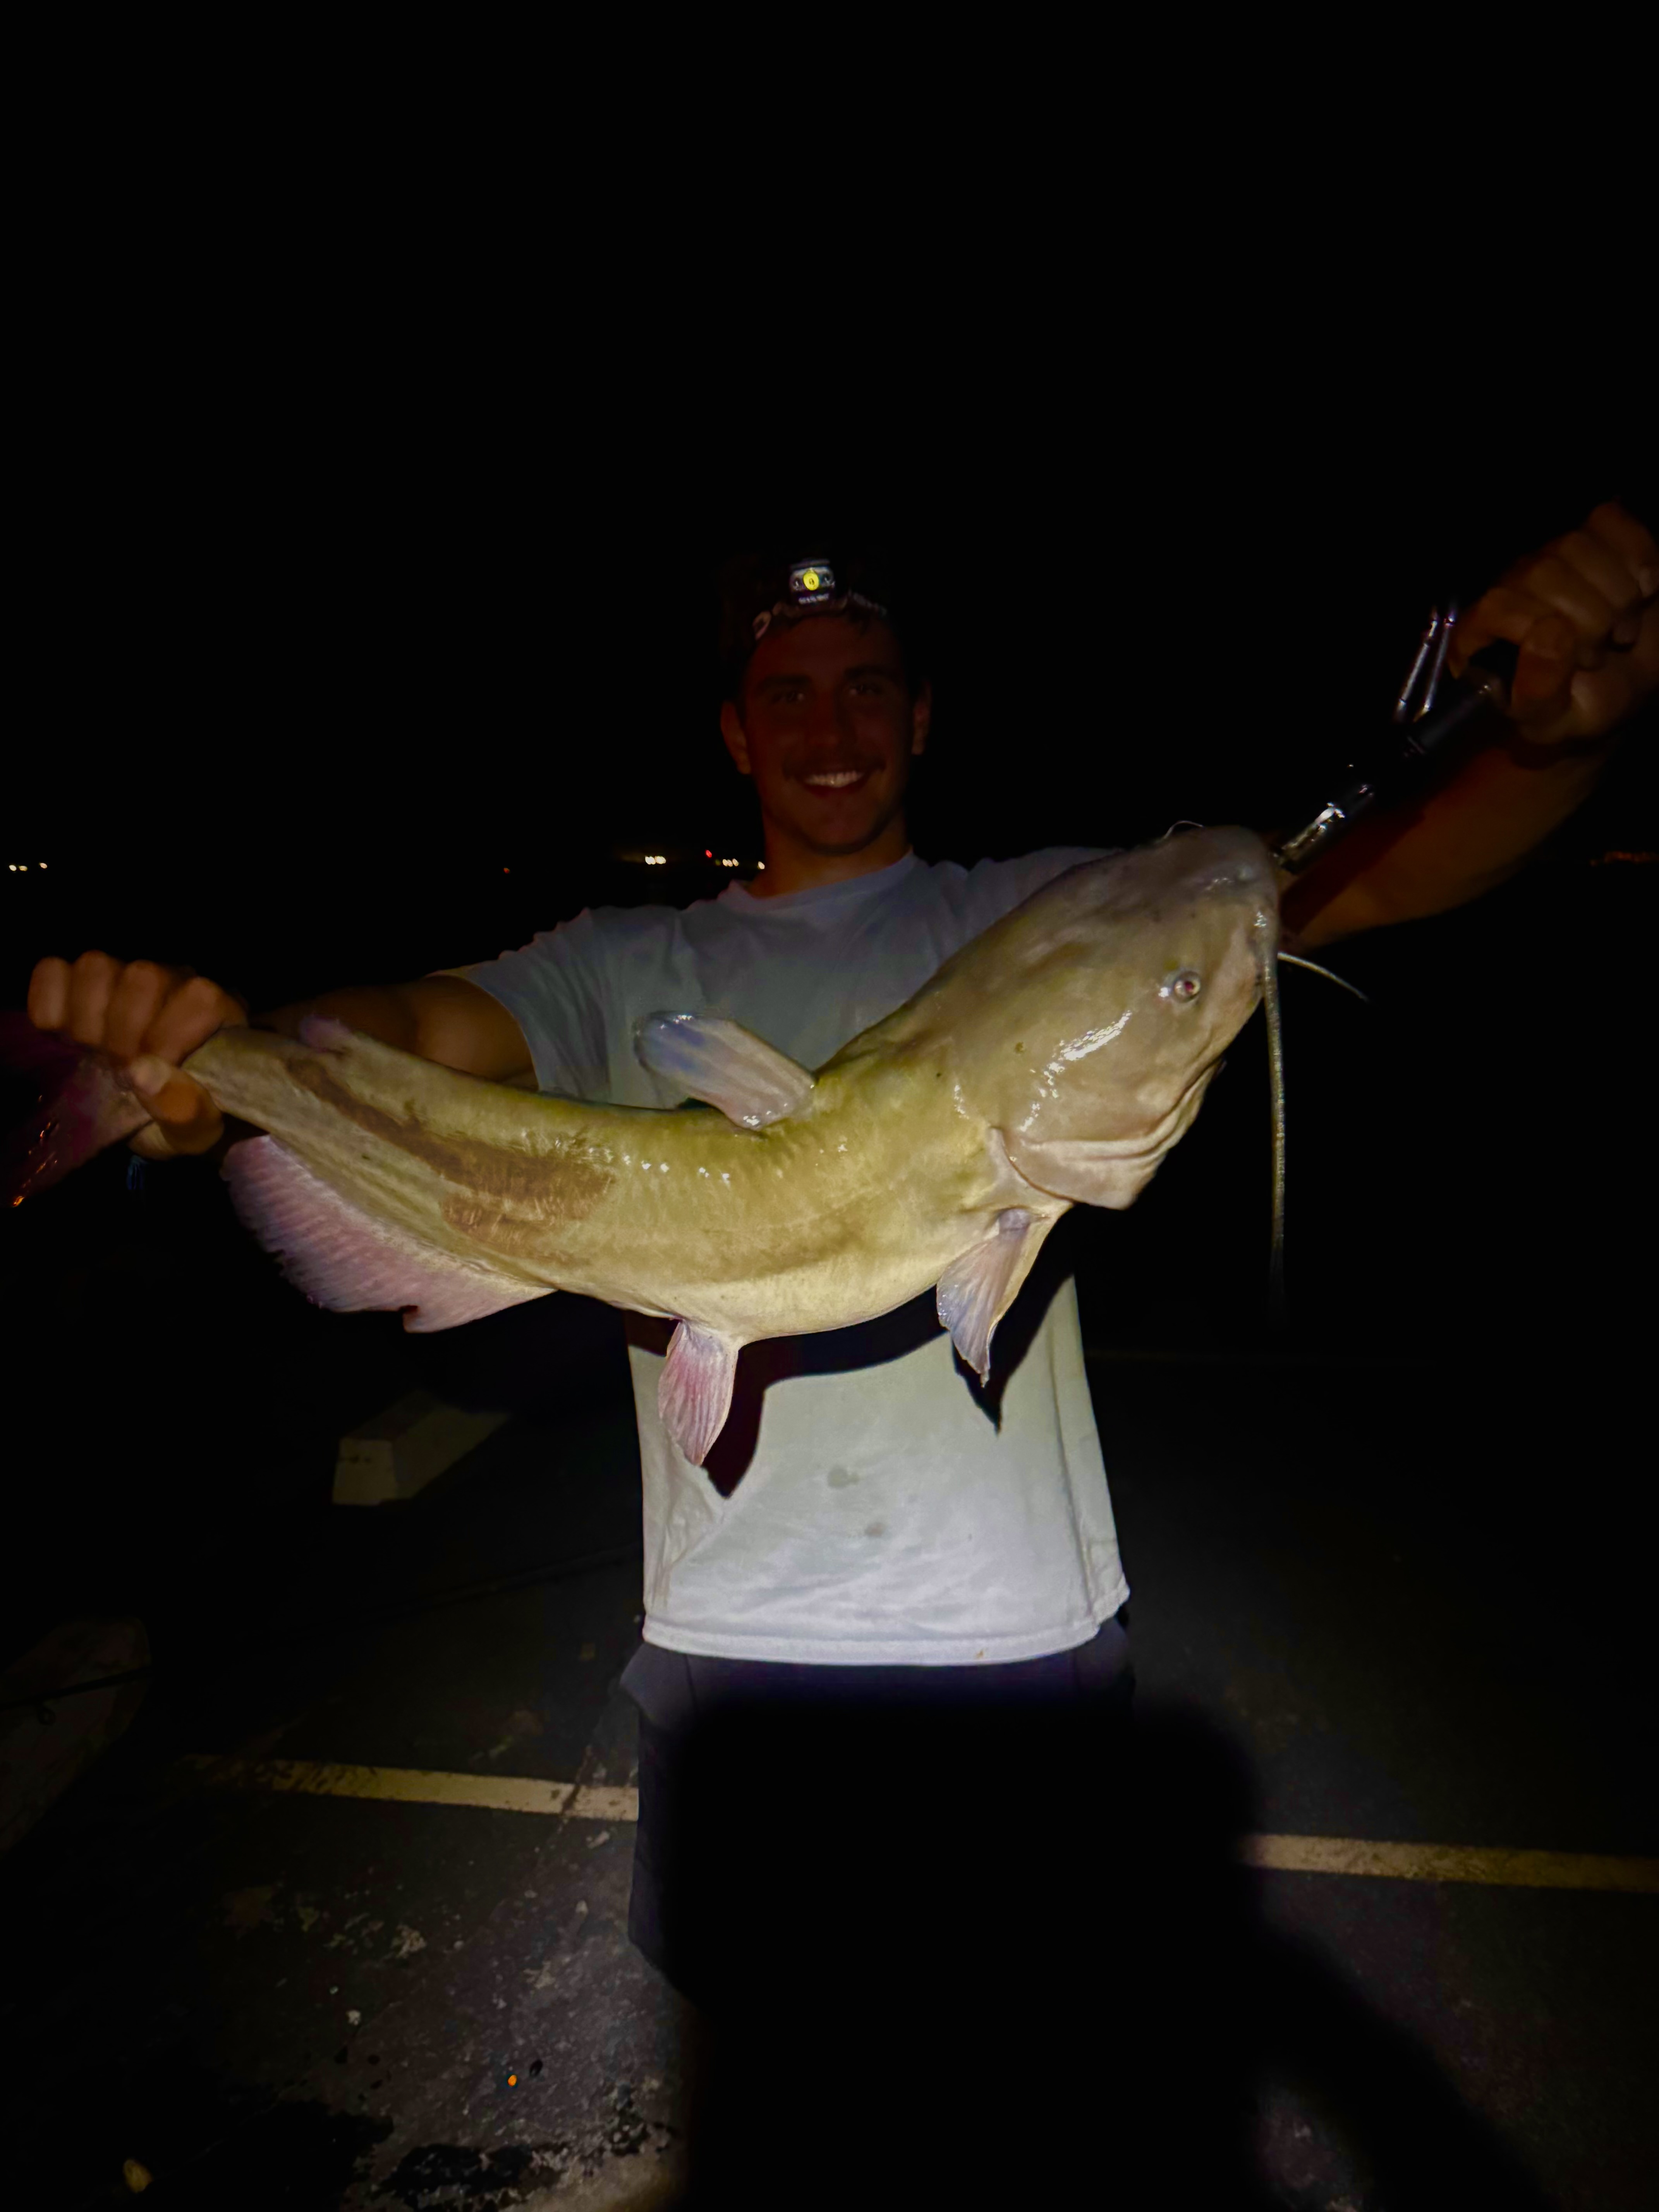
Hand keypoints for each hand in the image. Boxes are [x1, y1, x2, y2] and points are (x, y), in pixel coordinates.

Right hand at [26, 953, 246, 1157]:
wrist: (148, 1118)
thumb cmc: (180, 1119)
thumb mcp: (195, 1134)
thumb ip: (186, 1112)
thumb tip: (143, 1073)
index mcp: (217, 1012)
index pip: (198, 997)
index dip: (167, 1038)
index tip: (150, 1077)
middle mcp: (173, 981)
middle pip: (142, 977)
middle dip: (123, 1034)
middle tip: (120, 1072)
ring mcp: (124, 976)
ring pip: (97, 967)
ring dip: (86, 1019)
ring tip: (93, 1053)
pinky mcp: (78, 983)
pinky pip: (53, 971)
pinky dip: (48, 1003)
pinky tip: (60, 1036)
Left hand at [1448, 499, 1658, 745]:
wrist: (1624, 682)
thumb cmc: (1579, 704)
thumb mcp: (1553, 719)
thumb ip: (1537, 691)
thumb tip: (1548, 634)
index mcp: (1481, 630)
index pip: (1500, 606)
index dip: (1547, 634)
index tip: (1581, 663)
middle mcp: (1510, 584)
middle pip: (1545, 573)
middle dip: (1590, 620)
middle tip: (1601, 652)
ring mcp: (1551, 554)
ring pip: (1578, 545)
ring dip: (1617, 595)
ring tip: (1618, 630)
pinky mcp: (1594, 534)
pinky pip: (1611, 521)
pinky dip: (1639, 559)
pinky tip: (1642, 592)